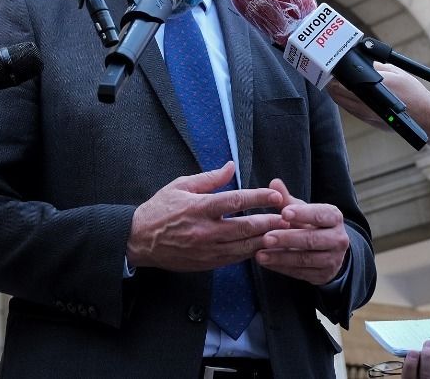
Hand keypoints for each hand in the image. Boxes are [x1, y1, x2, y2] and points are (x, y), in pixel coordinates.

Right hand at [126, 163, 287, 271]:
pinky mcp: (207, 263)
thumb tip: (231, 166)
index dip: (258, 198)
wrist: (139, 240)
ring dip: (266, 240)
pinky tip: (263, 246)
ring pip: (244, 247)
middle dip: (270, 222)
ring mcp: (207, 249)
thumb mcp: (180, 186)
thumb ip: (208, 178)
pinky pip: (235, 258)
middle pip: (245, 227)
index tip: (276, 195)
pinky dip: (251, 252)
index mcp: (199, 207)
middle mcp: (205, 230)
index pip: (235, 201)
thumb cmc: (159, 210)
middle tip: (289, 218)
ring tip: (284, 234)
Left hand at [255, 178, 349, 284]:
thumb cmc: (311, 223)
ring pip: (305, 259)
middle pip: (312, 239)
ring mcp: (333, 259)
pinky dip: (282, 268)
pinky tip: (267, 263)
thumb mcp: (302, 210)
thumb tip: (274, 182)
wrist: (328, 249)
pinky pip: (301, 273)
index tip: (283, 213)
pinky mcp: (324, 275)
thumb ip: (288, 199)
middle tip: (266, 238)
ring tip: (260, 255)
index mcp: (334, 217)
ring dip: (281, 257)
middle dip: (287, 239)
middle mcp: (339, 239)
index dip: (302, 214)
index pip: (320, 215)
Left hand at [330, 63, 429, 128]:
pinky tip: (350, 95)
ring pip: (342, 103)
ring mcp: (366, 114)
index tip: (333, 68)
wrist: (424, 117)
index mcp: (373, 87)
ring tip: (338, 84)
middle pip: (337, 93)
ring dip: (337, 93)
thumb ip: (376, 67)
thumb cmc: (413, 94)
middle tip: (332, 76)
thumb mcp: (396, 72)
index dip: (335, 74)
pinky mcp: (369, 121)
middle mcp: (366, 102)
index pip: (343, 81)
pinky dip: (346, 102)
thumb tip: (360, 63)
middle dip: (332, 84)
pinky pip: (350, 111)